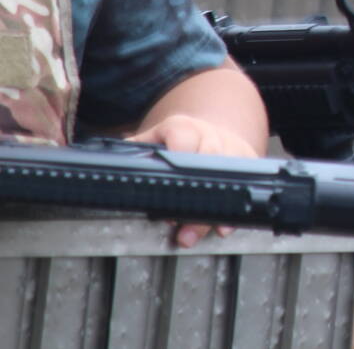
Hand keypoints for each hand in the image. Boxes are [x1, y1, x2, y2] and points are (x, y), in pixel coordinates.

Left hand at [127, 114, 259, 247]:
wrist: (210, 128)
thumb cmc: (174, 140)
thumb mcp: (150, 139)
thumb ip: (131, 150)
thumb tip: (97, 163)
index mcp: (183, 127)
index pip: (182, 141)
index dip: (175, 164)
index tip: (165, 187)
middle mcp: (210, 135)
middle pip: (207, 165)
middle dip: (193, 200)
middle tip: (177, 227)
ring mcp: (231, 147)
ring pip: (228, 177)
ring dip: (210, 212)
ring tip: (194, 234)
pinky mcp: (247, 159)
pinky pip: (246, 184)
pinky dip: (233, 210)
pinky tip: (223, 227)